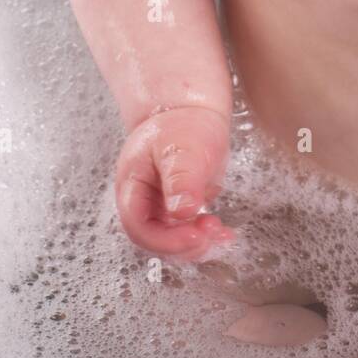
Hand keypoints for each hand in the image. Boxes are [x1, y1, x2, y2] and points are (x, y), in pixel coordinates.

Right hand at [114, 105, 235, 259]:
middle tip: (211, 235)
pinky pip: (189, 230)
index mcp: (133, 187)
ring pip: (174, 239)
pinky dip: (207, 236)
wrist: (190, 112)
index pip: (140, 227)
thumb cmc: (181, 124)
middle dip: (184, 245)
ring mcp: (162, 207)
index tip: (194, 236)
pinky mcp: (181, 208)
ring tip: (221, 233)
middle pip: (156, 239)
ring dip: (198, 243)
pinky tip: (225, 233)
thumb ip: (181, 177)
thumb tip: (182, 211)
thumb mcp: (181, 146)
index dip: (165, 240)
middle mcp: (144, 202)